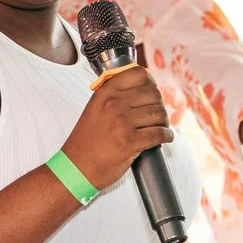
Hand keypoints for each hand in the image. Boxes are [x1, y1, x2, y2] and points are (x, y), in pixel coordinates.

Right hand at [61, 64, 171, 193]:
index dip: (151, 82)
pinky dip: (166, 136)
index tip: (152, 91)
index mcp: (105, 93)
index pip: (139, 74)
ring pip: (158, 114)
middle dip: (159, 105)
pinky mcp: (130, 142)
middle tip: (157, 114)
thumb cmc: (85, 142)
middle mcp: (114, 104)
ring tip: (160, 127)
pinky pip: (159, 134)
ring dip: (164, 121)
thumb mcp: (94, 109)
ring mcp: (122, 123)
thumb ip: (113, 96)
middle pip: (153, 94)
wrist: (75, 168)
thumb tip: (142, 88)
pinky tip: (165, 137)